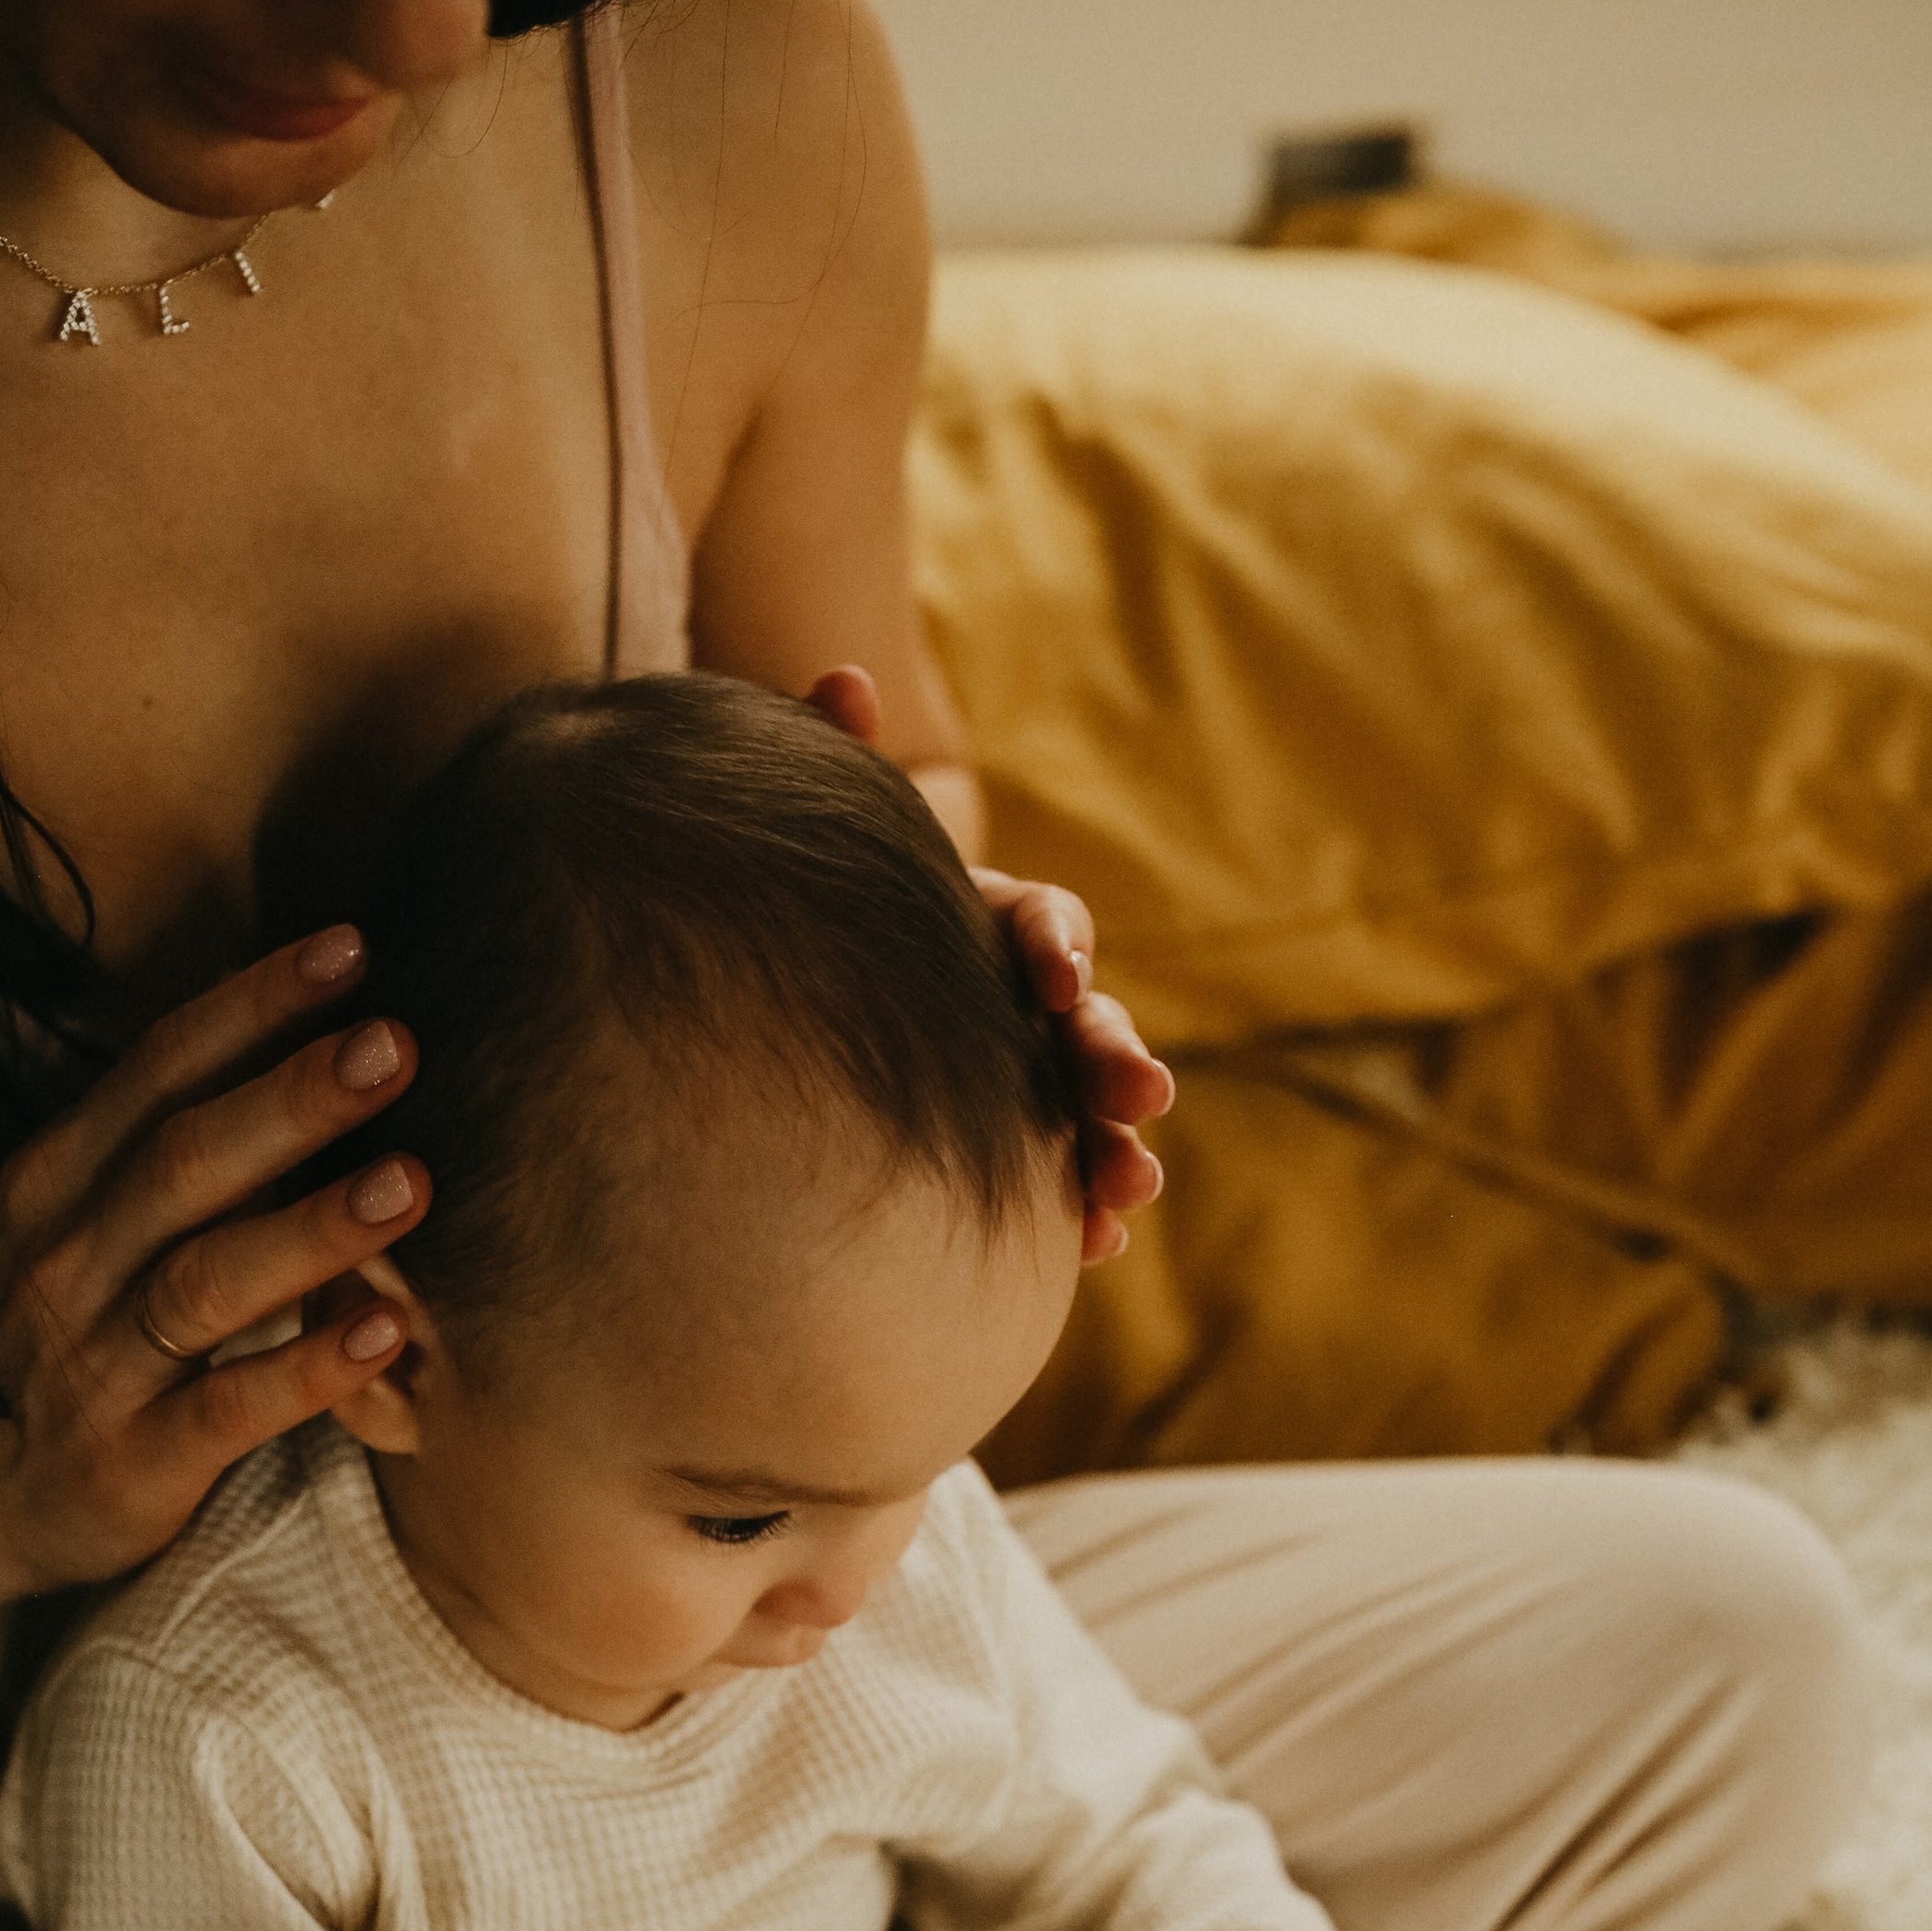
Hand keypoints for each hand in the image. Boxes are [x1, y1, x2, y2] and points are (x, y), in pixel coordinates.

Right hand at [0, 927, 432, 1599]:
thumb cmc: (80, 1328)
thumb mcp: (96, 1219)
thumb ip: (180, 1140)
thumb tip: (319, 1031)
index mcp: (61, 1178)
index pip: (158, 1072)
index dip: (251, 1008)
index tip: (350, 950)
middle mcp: (68, 1258)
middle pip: (182, 1163)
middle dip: (290, 1100)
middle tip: (393, 1046)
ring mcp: (94, 1363)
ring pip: (205, 1282)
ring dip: (311, 1229)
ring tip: (412, 1183)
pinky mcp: (131, 1461)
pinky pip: (226, 1407)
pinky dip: (306, 1369)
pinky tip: (383, 1331)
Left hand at [803, 665, 1172, 1265]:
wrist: (789, 989)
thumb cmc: (824, 912)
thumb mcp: (828, 841)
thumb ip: (833, 761)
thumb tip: (842, 680)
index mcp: (992, 925)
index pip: (1044, 923)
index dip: (1055, 946)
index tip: (1052, 976)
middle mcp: (1023, 1005)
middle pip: (1086, 1025)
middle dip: (1114, 1058)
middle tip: (1141, 1095)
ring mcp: (1024, 1082)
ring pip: (1087, 1114)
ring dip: (1117, 1147)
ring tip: (1132, 1190)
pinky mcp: (1010, 1155)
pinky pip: (1054, 1186)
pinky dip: (1074, 1214)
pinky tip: (1089, 1250)